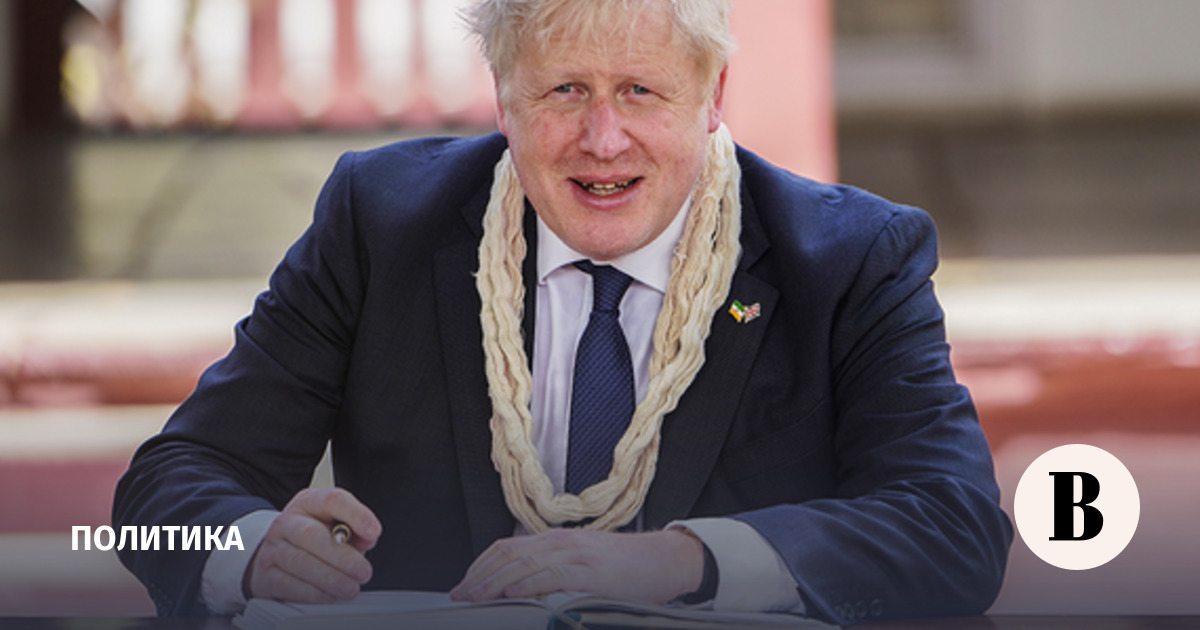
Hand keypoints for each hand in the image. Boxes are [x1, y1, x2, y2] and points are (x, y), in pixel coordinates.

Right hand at [245, 487, 382, 602]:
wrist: (275, 553)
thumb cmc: (313, 539)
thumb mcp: (335, 525)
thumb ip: (354, 529)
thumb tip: (368, 538)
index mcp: (309, 503)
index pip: (332, 500)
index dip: (356, 515)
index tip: (373, 533)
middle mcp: (287, 522)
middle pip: (311, 535)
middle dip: (342, 557)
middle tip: (363, 571)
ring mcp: (272, 548)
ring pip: (300, 562)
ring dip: (331, 578)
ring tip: (350, 588)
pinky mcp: (265, 575)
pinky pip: (288, 584)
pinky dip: (313, 593)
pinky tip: (329, 595)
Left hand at [449, 528, 703, 604]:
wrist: (665, 560)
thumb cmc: (626, 569)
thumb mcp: (583, 566)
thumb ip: (555, 572)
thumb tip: (525, 591)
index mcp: (556, 541)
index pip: (506, 548)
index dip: (480, 566)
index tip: (463, 585)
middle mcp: (560, 542)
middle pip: (507, 554)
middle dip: (478, 576)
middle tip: (458, 596)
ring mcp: (575, 553)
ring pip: (523, 563)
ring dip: (493, 582)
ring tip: (474, 596)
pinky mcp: (591, 569)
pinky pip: (552, 575)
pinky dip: (529, 583)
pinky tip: (512, 592)